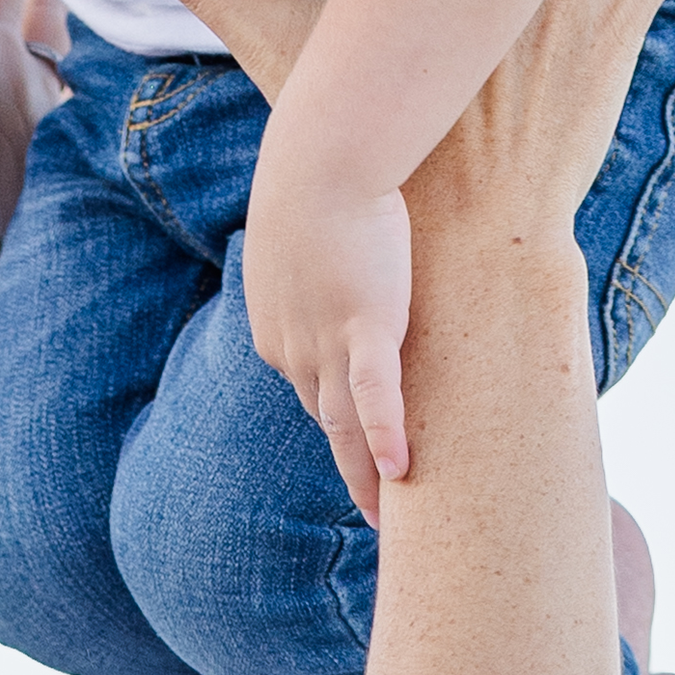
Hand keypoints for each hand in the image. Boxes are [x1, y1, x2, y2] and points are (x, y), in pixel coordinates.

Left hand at [240, 173, 412, 525]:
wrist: (320, 156)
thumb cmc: (315, 180)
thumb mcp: (306, 234)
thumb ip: (320, 262)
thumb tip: (339, 253)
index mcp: (273, 332)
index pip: (309, 391)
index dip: (337, 423)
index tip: (359, 450)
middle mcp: (291, 350)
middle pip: (324, 423)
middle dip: (349, 470)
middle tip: (374, 514)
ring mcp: (325, 342)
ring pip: (345, 426)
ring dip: (366, 476)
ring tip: (388, 518)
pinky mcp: (364, 326)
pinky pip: (375, 397)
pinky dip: (386, 436)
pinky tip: (401, 474)